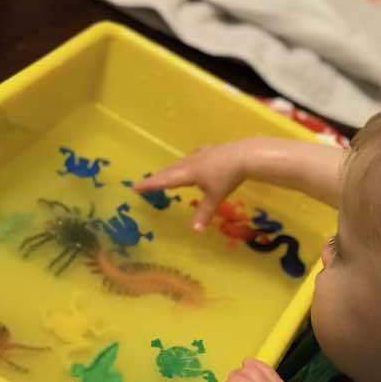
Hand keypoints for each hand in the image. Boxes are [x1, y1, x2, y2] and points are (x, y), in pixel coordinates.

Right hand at [132, 137, 343, 230]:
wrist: (246, 154)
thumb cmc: (228, 176)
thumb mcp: (215, 196)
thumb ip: (204, 213)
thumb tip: (195, 231)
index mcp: (188, 173)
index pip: (164, 180)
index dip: (150, 184)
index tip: (135, 187)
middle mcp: (191, 161)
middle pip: (170, 170)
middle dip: (158, 177)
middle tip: (146, 183)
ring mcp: (201, 153)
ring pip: (181, 163)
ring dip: (172, 170)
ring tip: (166, 175)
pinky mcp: (211, 150)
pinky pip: (194, 157)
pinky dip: (188, 162)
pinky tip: (193, 159)